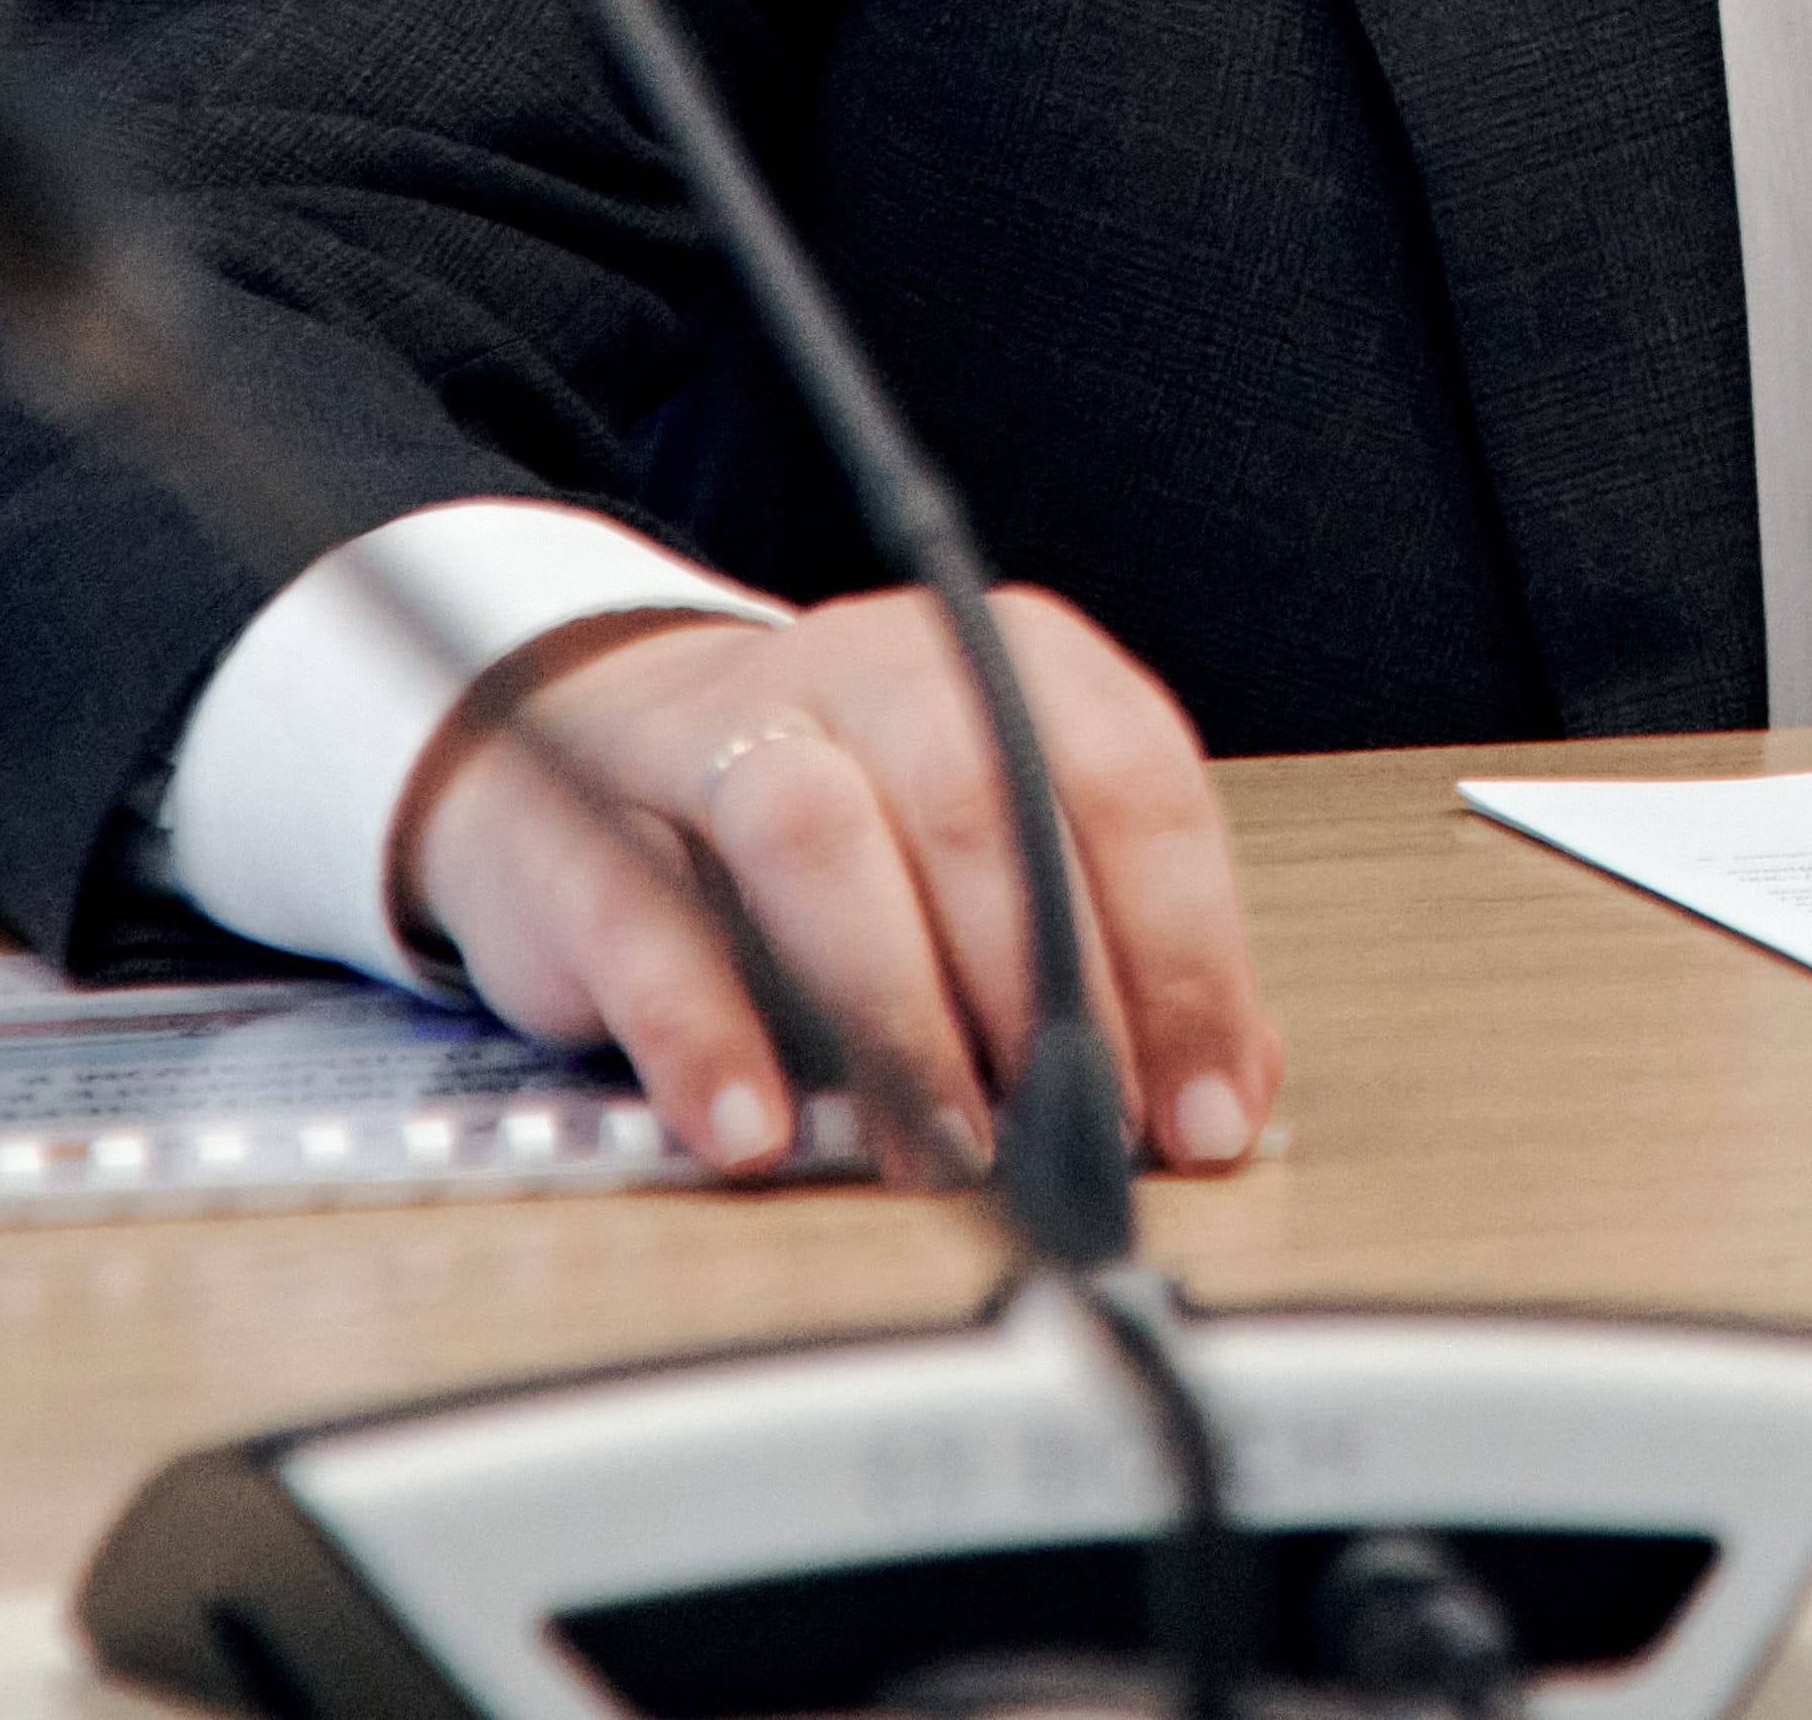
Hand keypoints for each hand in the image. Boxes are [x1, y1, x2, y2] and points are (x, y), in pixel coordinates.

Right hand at [400, 586, 1280, 1185]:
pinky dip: (706, 1038)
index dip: (1183, 956)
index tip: (1201, 1112)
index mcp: (1003, 663)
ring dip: (895, 1008)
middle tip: (1076, 1143)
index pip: (1128, 780)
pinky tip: (756, 1130)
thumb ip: (1113, 961)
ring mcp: (721, 730)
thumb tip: (1226, 1089)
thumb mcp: (991, 871)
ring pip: (816, 832)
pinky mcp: (585, 824)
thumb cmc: (840, 829)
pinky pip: (648, 923)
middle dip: (1048, 991)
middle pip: (980, 798)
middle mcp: (873, 668)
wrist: (595, 750)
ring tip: (940, 1147)